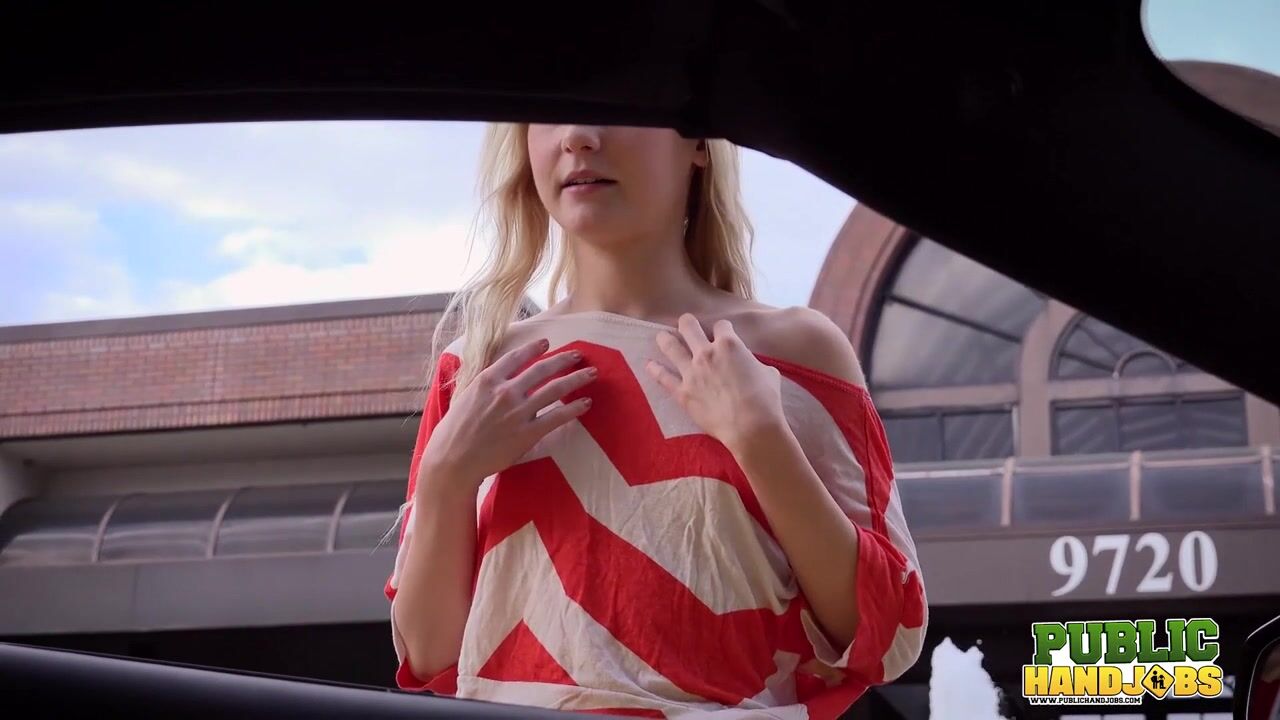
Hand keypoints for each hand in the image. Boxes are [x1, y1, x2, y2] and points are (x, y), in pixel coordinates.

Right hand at [419, 337, 596, 494]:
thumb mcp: (465, 399)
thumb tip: (498, 380)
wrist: (452, 461)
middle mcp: (506, 391)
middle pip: (542, 369)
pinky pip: (557, 417)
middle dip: (564, 360)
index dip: (534, 348)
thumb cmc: (453, 432)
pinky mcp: (528, 433)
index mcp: (488, 380)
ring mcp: (519, 412)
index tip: (547, 343)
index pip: (516, 357)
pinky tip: (586, 403)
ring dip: (576, 379)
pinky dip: (574, 408)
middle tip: (579, 355)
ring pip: (555, 389)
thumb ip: (485, 387)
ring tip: (591, 373)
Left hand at [645, 313, 786, 454]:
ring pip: (670, 346)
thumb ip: (752, 363)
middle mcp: (706, 353)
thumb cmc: (766, 399)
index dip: (723, 329)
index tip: (723, 333)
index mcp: (729, 344)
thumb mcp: (768, 372)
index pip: (721, 325)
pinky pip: (663, 377)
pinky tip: (649, 364)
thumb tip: (749, 365)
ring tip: (662, 336)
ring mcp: (691, 372)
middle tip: (686, 324)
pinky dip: (655, 369)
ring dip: (665, 338)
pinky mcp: (682, 392)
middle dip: (687, 323)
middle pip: (688, 326)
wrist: (751, 427)